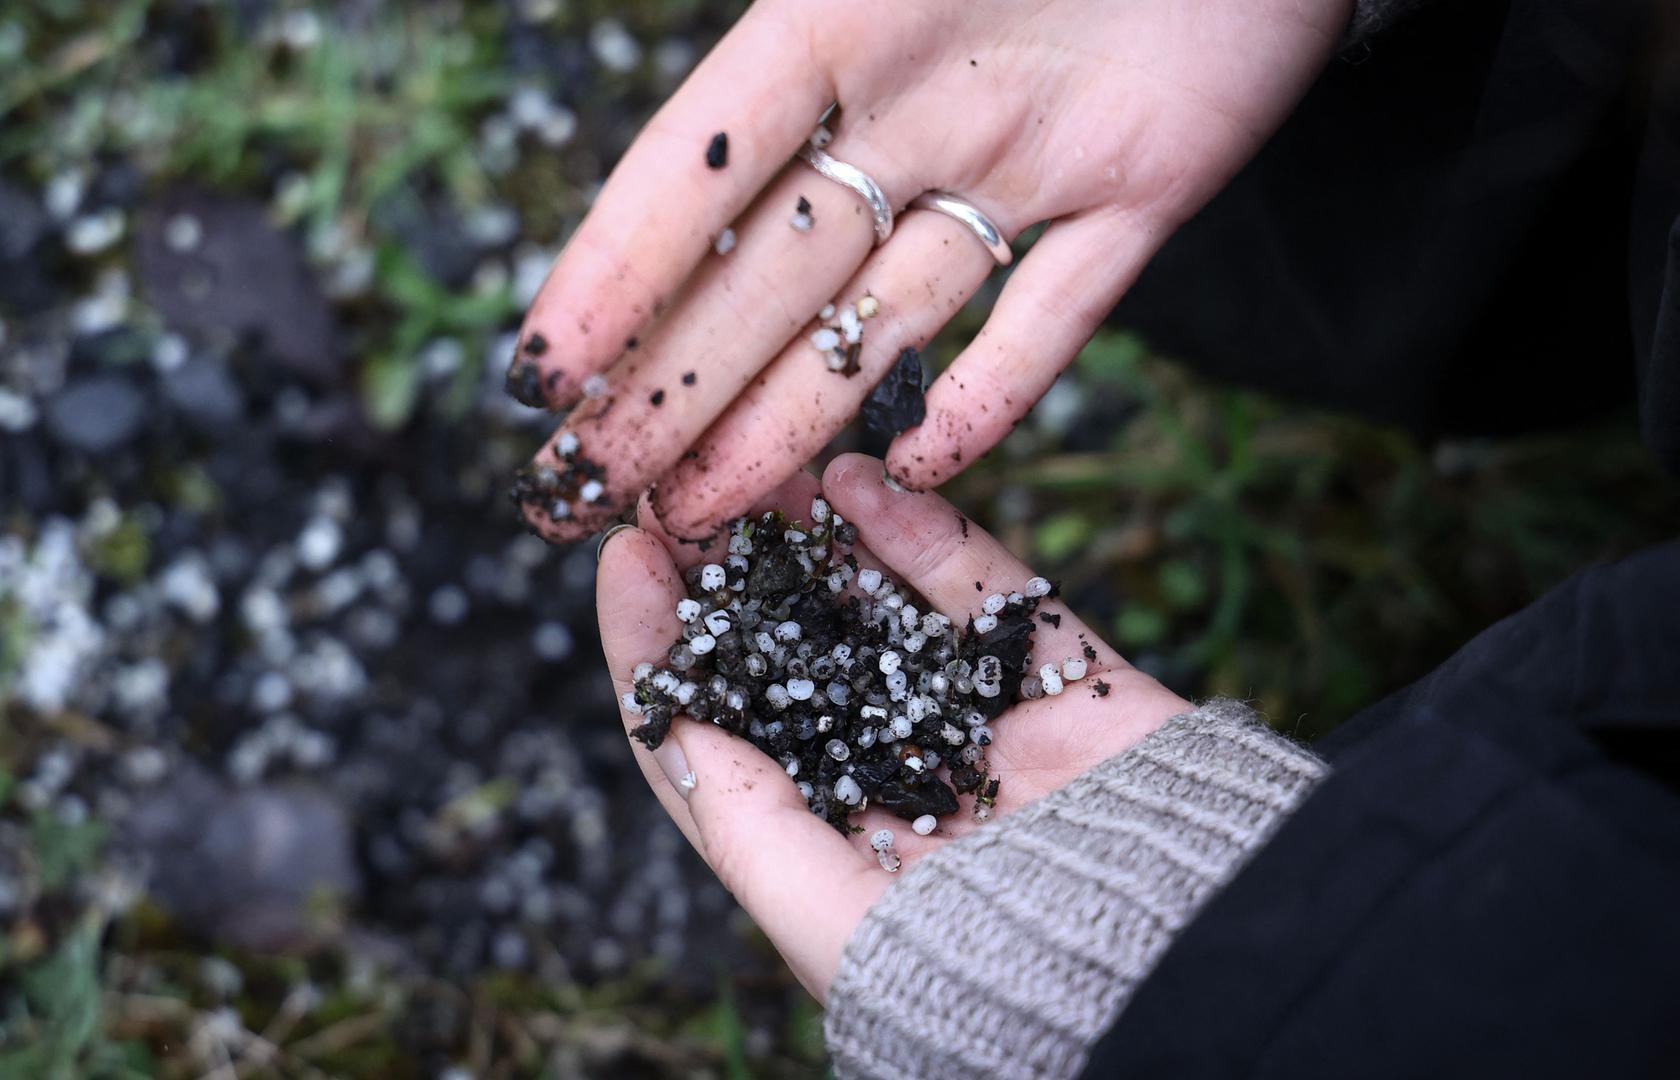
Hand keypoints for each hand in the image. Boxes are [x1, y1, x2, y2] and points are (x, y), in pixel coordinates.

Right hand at [513, 0, 1351, 541]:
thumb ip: (814, 7)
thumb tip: (712, 110)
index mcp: (839, 19)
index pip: (697, 168)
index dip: (611, 273)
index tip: (542, 375)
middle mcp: (913, 103)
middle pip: (770, 271)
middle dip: (675, 384)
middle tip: (592, 489)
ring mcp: (1019, 159)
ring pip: (884, 312)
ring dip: (791, 412)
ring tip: (707, 506)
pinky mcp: (1136, 193)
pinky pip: (1054, 311)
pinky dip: (994, 389)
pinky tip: (914, 463)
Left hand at [595, 453, 1190, 998]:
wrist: (1191, 966)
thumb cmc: (998, 979)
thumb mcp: (836, 921)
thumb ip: (750, 826)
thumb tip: (673, 724)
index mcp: (826, 856)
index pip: (713, 743)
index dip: (659, 651)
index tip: (625, 557)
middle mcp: (894, 785)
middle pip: (788, 662)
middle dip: (734, 577)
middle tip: (690, 487)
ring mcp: (979, 730)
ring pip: (880, 613)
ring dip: (816, 539)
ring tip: (763, 465)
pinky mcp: (1060, 689)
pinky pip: (984, 595)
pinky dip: (924, 538)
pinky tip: (862, 481)